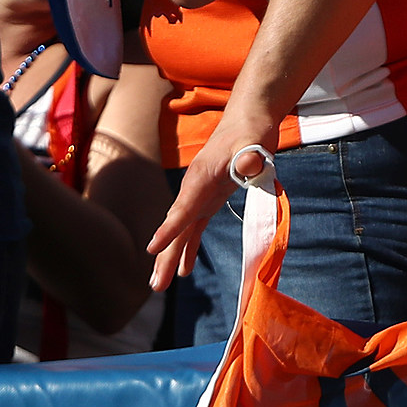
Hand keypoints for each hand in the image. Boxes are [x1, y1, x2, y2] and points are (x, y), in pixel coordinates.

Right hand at [147, 100, 278, 291]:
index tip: (153, 250)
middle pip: (176, 227)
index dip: (169, 230)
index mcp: (200, 177)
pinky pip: (193, 228)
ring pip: (181, 231)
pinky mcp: (208, 200)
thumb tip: (248, 165)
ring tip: (160, 285)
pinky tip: (184, 270)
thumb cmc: (251, 131)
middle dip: (164, 256)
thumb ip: (249, 157)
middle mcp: (194, 189)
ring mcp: (199, 195)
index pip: (182, 208)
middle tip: (155, 286)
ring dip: (171, 257)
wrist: (248, 120)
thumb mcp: (254, 142)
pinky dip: (188, 248)